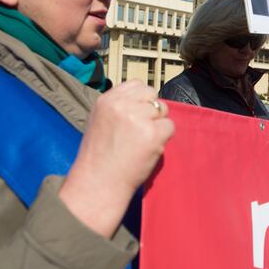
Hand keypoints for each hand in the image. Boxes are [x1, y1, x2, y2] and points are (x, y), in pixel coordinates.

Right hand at [60, 80, 173, 238]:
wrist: (98, 182)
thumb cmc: (100, 157)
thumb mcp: (100, 120)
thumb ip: (119, 107)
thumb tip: (146, 101)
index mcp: (107, 100)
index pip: (137, 85)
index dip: (142, 100)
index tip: (137, 116)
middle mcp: (122, 105)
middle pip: (153, 96)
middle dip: (152, 112)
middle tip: (140, 132)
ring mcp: (137, 118)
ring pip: (163, 111)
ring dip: (158, 126)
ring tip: (141, 143)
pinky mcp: (152, 133)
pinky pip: (170, 127)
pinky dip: (164, 139)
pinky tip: (148, 150)